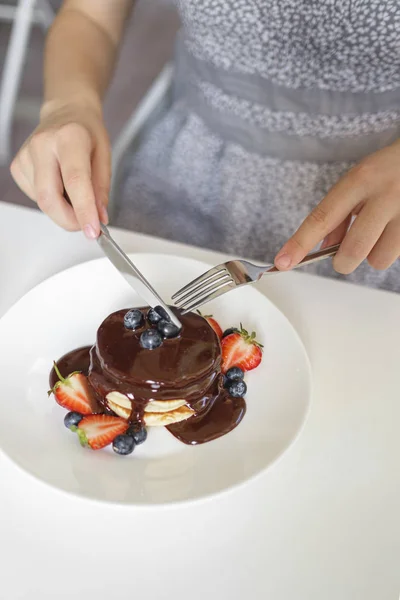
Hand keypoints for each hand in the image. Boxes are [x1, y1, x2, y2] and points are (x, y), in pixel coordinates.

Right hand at [10, 101, 109, 237]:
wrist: (66, 113)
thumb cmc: (86, 132)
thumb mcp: (105, 156)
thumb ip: (102, 188)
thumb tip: (99, 217)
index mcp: (70, 137)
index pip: (75, 180)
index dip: (83, 210)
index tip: (92, 230)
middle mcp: (43, 144)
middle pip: (50, 198)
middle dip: (70, 220)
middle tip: (86, 223)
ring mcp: (26, 155)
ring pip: (43, 201)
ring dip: (63, 209)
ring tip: (75, 190)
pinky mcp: (18, 166)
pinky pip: (36, 197)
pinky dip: (52, 199)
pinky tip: (59, 183)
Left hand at [275, 140, 399, 273]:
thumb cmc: (390, 169)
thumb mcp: (360, 181)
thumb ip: (340, 214)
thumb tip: (325, 248)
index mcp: (361, 179)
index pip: (322, 217)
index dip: (299, 243)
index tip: (282, 261)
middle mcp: (384, 194)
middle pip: (353, 250)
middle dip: (343, 261)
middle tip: (344, 254)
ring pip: (379, 259)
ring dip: (374, 254)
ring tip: (382, 233)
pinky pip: (398, 255)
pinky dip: (392, 249)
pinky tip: (396, 229)